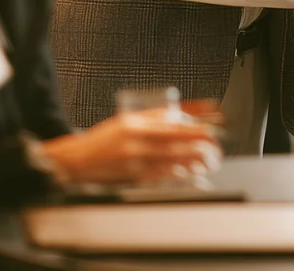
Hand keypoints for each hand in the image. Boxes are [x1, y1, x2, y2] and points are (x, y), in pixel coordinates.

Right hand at [40, 107, 222, 184]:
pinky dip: (176, 175)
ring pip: (170, 162)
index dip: (193, 126)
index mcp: (135, 124)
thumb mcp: (127, 119)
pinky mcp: (132, 178)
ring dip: (191, 162)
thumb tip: (178, 115)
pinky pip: (160, 177)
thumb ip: (153, 117)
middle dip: (198, 146)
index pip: (171, 124)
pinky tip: (189, 174)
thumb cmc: (104, 138)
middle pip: (174, 144)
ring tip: (208, 161)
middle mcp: (135, 142)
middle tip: (215, 146)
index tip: (210, 127)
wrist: (78, 160)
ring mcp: (134, 162)